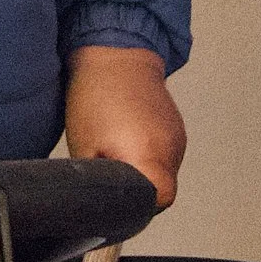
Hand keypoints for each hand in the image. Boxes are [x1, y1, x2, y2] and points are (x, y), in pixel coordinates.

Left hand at [64, 45, 185, 207]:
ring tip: (117, 151)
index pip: (159, 201)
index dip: (138, 207)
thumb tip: (100, 202)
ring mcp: (177, 137)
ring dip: (144, 171)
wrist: (113, 53)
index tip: (121, 200)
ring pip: (164, 173)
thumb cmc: (94, 94)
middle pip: (162, 191)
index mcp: (150, 154)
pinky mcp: (176, 128)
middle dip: (138, 190)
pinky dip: (148, 155)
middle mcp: (171, 148)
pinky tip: (127, 139)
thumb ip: (98, 182)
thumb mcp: (83, 148)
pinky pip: (166, 154)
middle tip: (112, 176)